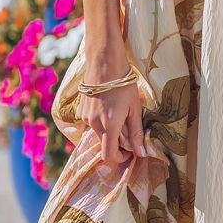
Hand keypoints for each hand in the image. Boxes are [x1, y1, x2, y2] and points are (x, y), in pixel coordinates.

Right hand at [77, 47, 145, 162]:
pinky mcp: (80, 111)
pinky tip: (108, 109)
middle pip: (104, 145)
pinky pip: (91, 124)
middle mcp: (93, 124)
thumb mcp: (135, 109)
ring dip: (108, 132)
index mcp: (109, 125)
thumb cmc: (124, 85)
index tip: (130, 152)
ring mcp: (85, 117)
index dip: (120, 158)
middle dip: (117, 144)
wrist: (105, 63)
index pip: (109, 154)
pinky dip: (100, 123)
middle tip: (128, 132)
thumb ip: (136, 133)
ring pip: (98, 134)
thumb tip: (141, 153)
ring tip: (119, 116)